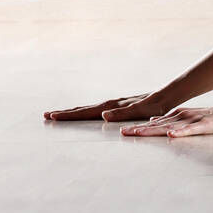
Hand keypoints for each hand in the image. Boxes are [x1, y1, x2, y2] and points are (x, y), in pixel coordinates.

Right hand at [43, 93, 172, 122]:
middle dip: (66, 113)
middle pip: (84, 109)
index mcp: (112, 107)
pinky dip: (86, 112)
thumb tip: (102, 115)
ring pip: (89, 108)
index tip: (52, 116)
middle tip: (46, 115)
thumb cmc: (155, 106)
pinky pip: (97, 110)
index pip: (86, 112)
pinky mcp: (119, 106)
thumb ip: (122, 113)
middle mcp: (111, 104)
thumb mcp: (140, 111)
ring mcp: (114, 104)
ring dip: (74, 112)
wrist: (166, 96)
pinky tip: (85, 115)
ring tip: (59, 114)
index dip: (69, 115)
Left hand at [119, 103, 212, 137]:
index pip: (155, 124)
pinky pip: (192, 130)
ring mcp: (194, 121)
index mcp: (179, 116)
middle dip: (139, 129)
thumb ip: (173, 123)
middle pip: (158, 125)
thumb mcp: (190, 120)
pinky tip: (171, 135)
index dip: (138, 127)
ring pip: (171, 127)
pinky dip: (181, 132)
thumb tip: (153, 124)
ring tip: (138, 133)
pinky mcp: (207, 126)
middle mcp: (183, 117)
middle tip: (122, 132)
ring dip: (154, 130)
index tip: (122, 131)